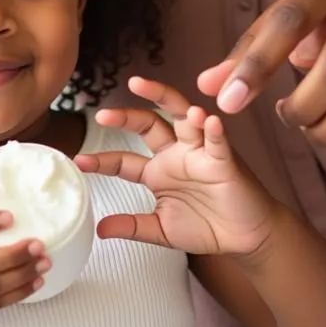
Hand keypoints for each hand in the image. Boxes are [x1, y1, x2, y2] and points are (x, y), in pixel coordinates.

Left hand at [75, 76, 277, 256]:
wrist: (246, 238)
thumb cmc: (206, 227)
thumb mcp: (162, 230)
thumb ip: (134, 226)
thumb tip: (100, 229)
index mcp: (158, 171)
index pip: (125, 161)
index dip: (103, 160)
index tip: (79, 161)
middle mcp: (176, 155)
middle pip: (149, 124)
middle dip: (127, 115)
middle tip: (102, 114)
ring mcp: (200, 153)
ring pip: (182, 117)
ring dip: (167, 100)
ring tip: (147, 89)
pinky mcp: (225, 160)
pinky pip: (218, 141)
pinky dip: (213, 129)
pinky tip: (207, 119)